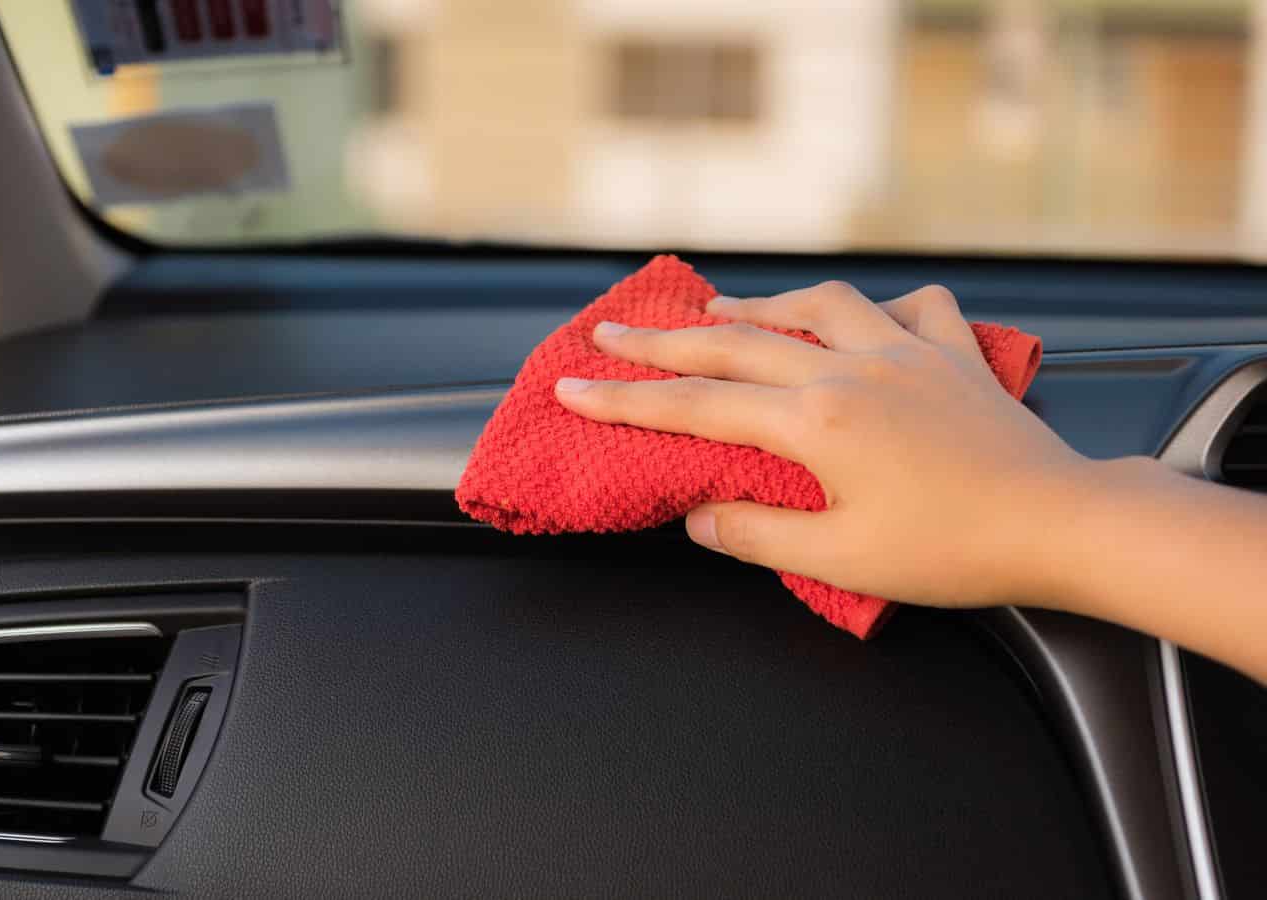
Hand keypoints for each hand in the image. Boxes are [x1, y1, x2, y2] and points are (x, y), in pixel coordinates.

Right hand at [553, 280, 1098, 607]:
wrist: (1060, 524)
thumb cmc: (952, 550)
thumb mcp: (840, 558)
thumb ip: (756, 531)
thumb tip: (698, 516)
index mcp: (816, 420)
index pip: (697, 406)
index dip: (626, 399)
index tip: (574, 387)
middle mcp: (852, 369)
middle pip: (736, 343)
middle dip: (662, 339)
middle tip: (610, 332)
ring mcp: (906, 352)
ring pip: (817, 305)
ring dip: (759, 306)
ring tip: (718, 310)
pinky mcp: (953, 354)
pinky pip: (910, 307)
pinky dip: (876, 305)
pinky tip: (861, 317)